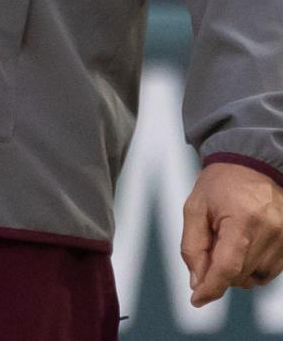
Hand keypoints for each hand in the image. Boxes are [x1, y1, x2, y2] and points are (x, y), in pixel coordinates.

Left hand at [182, 160, 282, 306]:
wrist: (251, 165)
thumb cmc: (220, 184)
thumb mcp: (195, 208)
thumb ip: (192, 246)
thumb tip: (197, 281)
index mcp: (243, 221)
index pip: (227, 267)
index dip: (211, 287)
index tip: (197, 300)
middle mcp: (270, 233)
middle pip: (239, 275)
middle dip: (218, 271)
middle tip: (210, 245)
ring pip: (255, 278)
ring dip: (236, 272)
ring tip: (228, 242)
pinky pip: (269, 272)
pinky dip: (252, 269)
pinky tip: (243, 249)